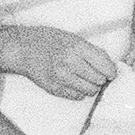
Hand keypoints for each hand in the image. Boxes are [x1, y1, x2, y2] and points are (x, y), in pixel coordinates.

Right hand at [0, 23, 118, 98]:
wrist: (23, 49)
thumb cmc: (48, 41)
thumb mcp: (72, 38)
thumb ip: (91, 51)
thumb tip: (110, 65)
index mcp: (76, 47)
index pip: (105, 66)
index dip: (111, 71)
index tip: (111, 72)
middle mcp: (69, 63)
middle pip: (99, 80)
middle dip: (101, 78)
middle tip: (96, 74)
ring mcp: (61, 77)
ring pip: (90, 91)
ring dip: (91, 86)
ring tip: (84, 78)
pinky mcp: (54, 88)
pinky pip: (76, 96)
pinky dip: (79, 92)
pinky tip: (73, 82)